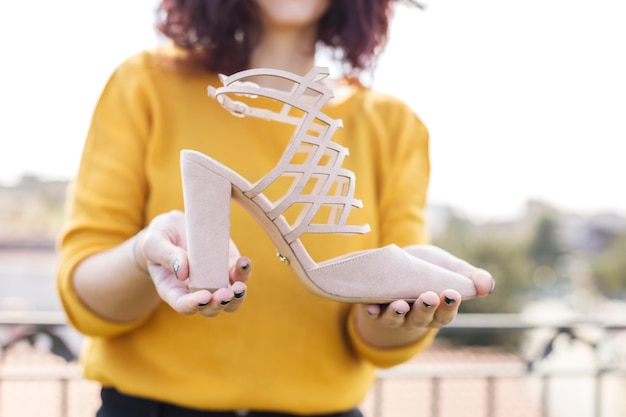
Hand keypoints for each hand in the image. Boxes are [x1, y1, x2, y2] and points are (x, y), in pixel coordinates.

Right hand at [139, 210, 251, 316]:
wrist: (176, 226)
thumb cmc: (160, 237)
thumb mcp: (155, 243)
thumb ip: (166, 256)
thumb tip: (182, 273)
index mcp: (173, 290)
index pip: (183, 305)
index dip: (194, 305)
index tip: (205, 296)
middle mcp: (195, 290)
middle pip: (210, 308)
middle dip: (219, 304)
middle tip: (226, 293)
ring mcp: (214, 280)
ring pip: (230, 299)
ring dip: (237, 296)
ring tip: (239, 286)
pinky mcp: (227, 267)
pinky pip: (239, 275)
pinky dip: (244, 271)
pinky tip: (244, 262)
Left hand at [354, 244, 493, 347]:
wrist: (399, 261)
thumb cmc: (430, 268)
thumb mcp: (452, 269)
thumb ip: (472, 277)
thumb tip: (488, 286)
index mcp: (438, 310)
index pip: (446, 314)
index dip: (448, 306)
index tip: (452, 293)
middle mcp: (416, 316)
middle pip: (421, 319)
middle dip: (425, 309)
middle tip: (428, 297)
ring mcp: (394, 314)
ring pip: (396, 320)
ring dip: (398, 314)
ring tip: (400, 304)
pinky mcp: (374, 307)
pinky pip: (372, 313)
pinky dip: (371, 311)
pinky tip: (371, 307)